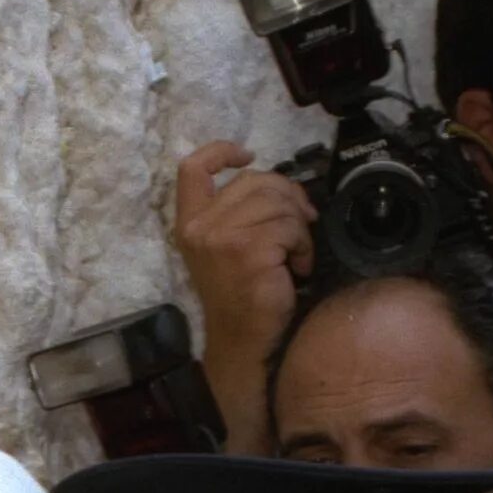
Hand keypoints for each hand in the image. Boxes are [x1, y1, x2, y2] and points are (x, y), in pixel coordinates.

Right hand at [173, 142, 316, 447]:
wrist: (242, 340)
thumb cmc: (240, 296)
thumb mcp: (226, 246)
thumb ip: (238, 212)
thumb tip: (284, 189)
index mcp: (189, 222)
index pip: (192, 168)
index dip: (220, 151)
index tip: (246, 156)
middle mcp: (200, 227)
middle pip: (254, 180)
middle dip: (287, 196)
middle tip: (300, 223)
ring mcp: (222, 238)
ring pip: (278, 203)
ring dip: (298, 227)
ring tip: (294, 254)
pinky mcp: (249, 251)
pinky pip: (290, 228)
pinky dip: (303, 247)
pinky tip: (296, 268)